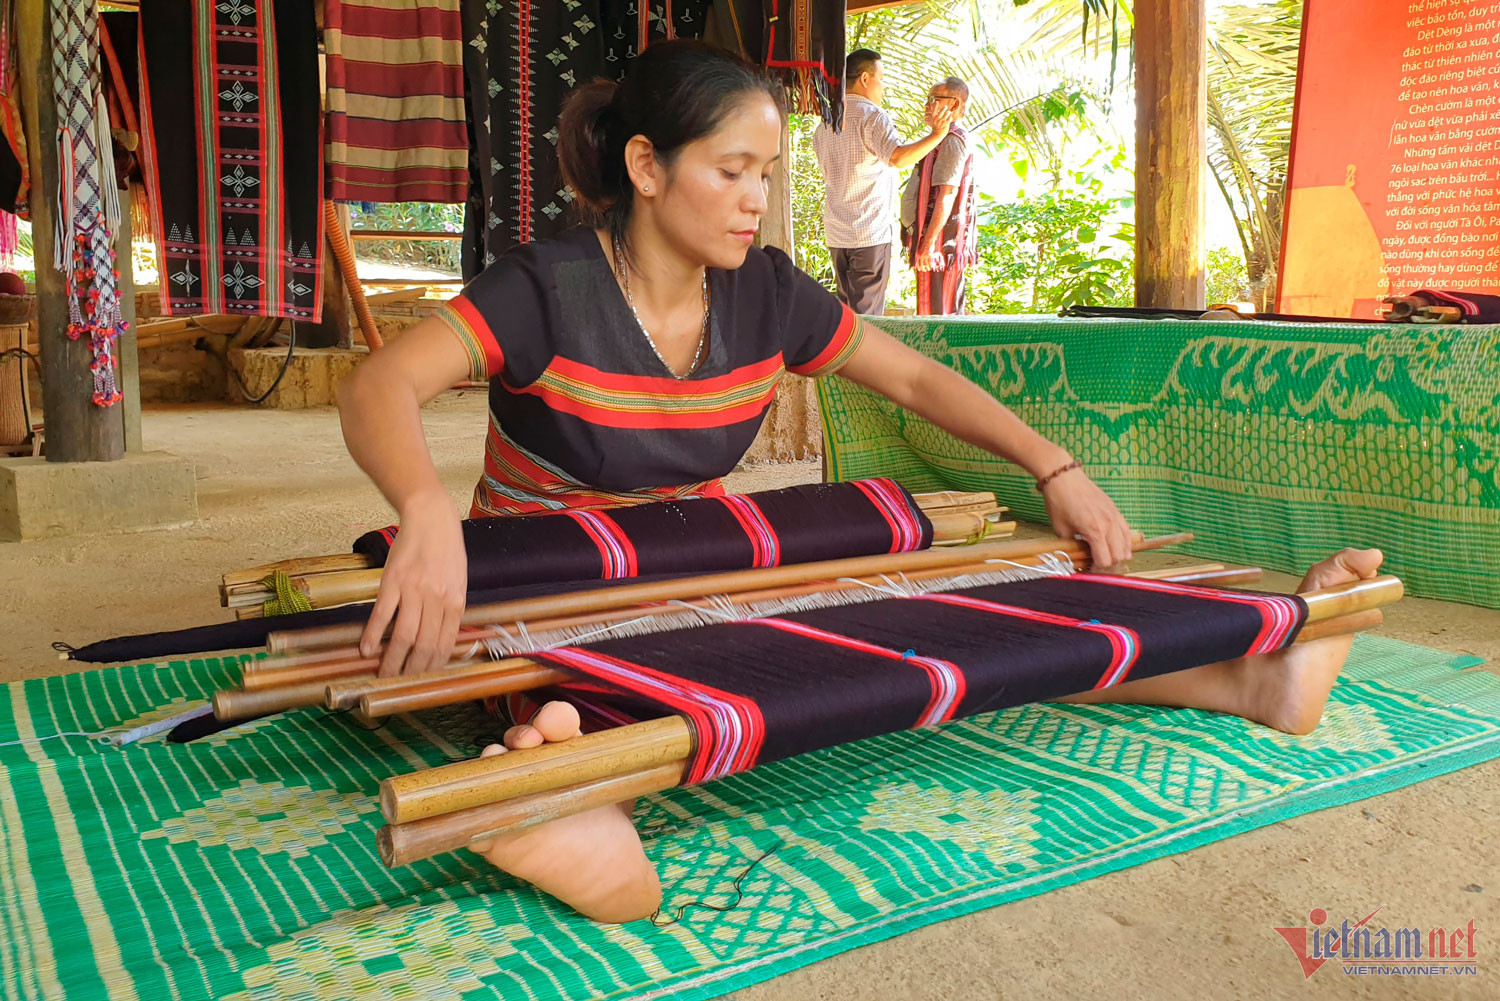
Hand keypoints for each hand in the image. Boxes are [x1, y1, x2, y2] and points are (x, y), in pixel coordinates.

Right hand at [360, 490, 467, 675]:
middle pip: (423, 646)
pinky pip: (382, 614)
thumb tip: (440, 641)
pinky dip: (372, 635)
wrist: (431, 518)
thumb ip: (450, 610)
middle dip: (410, 670)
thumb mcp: (458, 582)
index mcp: (455, 602)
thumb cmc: (447, 551)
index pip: (444, 645)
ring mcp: (413, 590)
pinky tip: (366, 649)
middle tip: (397, 683)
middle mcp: (436, 599)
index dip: (431, 666)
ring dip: (391, 660)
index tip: (420, 679)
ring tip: (382, 673)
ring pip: (402, 636)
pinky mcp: (392, 581)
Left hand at [915, 236, 941, 271]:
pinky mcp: (929, 255)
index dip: (918, 267)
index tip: (919, 269)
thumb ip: (919, 253)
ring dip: (927, 267)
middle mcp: (920, 256)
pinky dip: (930, 264)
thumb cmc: (923, 243)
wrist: (927, 240)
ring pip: (926, 264)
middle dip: (922, 269)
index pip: (917, 263)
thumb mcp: (919, 248)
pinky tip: (931, 266)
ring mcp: (925, 255)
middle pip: (921, 265)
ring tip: (928, 269)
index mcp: (917, 254)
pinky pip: (929, 261)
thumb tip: (919, 258)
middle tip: (924, 270)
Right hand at [924, 103, 953, 132]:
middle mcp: (937, 119)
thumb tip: (937, 110)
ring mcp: (942, 121)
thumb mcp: (933, 121)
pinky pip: (950, 118)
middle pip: (942, 110)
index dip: (935, 106)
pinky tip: (950, 118)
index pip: (934, 110)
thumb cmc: (936, 127)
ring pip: (947, 113)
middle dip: (944, 108)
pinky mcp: (946, 124)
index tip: (937, 102)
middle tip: (945, 107)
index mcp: (934, 118)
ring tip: (948, 113)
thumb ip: (935, 115)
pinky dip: (950, 117)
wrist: (937, 135)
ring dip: (949, 112)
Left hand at [1040, 467, 1132, 568]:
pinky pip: (1126, 531)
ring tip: (1109, 560)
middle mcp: (1109, 524)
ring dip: (1119, 555)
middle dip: (1109, 566)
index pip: (1105, 561)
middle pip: (1118, 556)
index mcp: (1094, 530)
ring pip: (1126, 545)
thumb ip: (1073, 546)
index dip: (1097, 570)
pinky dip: (1124, 542)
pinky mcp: (1115, 510)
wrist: (1064, 478)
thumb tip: (1079, 559)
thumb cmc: (1059, 502)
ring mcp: (1114, 516)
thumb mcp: (1061, 530)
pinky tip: (1119, 548)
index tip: (1089, 571)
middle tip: (1098, 568)